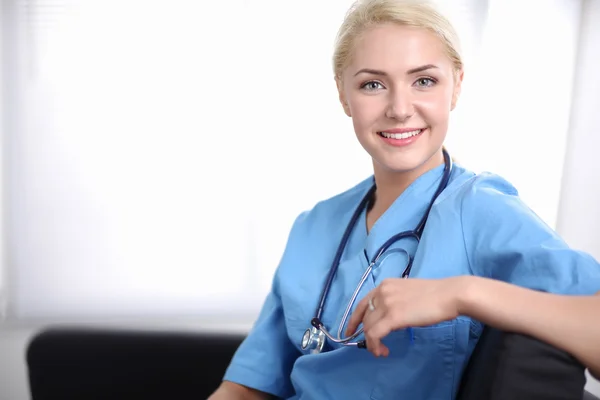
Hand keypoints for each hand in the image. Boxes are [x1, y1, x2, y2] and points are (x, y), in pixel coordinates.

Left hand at [345, 276, 468, 356]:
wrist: (449, 295)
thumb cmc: (435, 295)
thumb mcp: (408, 293)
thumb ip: (395, 301)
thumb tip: (390, 318)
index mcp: (385, 285)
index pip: (362, 303)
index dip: (354, 319)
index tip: (350, 331)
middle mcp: (382, 292)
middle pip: (365, 318)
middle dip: (366, 335)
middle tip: (375, 347)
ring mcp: (386, 303)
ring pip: (368, 327)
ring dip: (372, 343)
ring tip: (382, 351)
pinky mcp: (393, 316)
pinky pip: (374, 334)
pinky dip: (375, 345)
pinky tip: (382, 351)